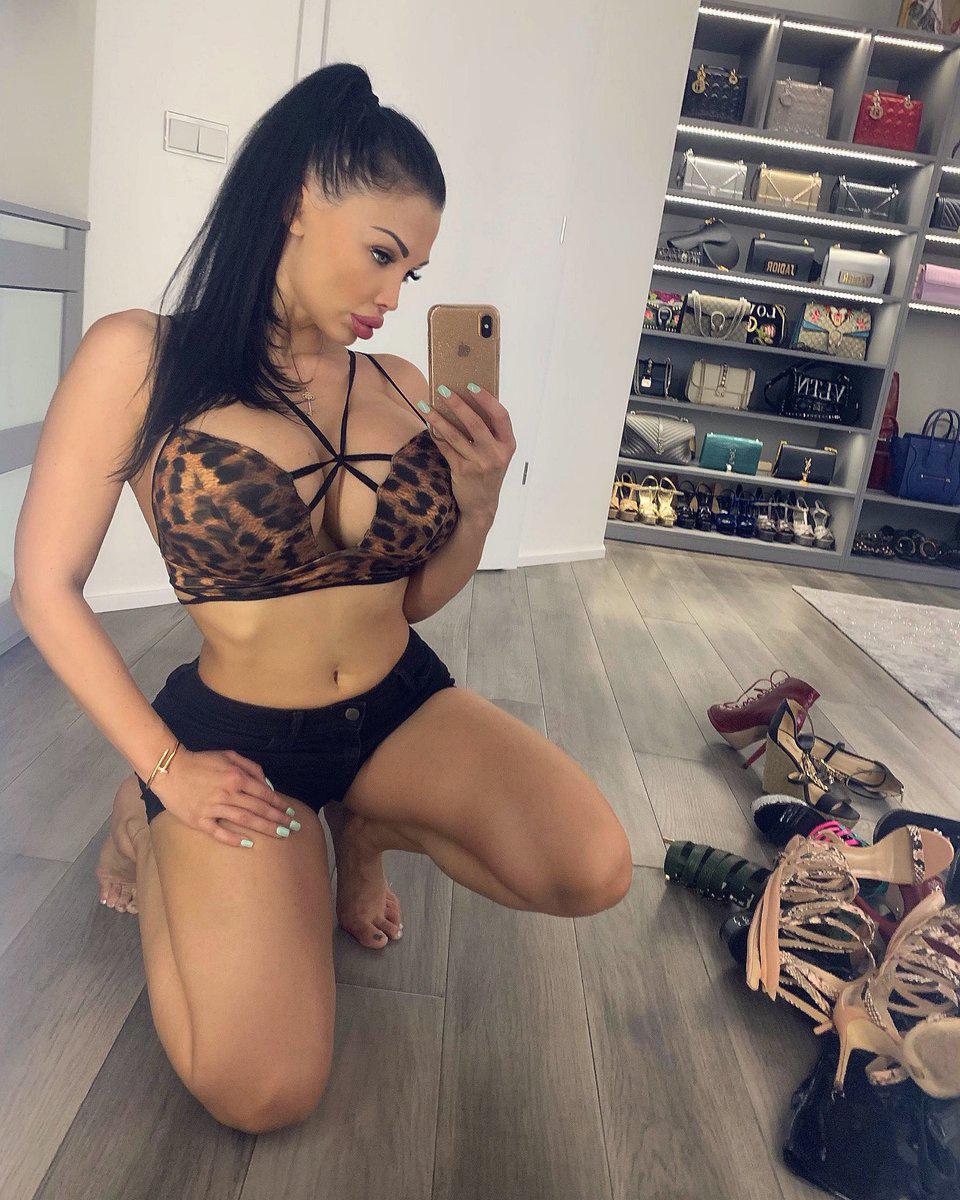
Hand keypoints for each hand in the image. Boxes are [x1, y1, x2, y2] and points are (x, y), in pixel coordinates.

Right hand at [150, 746, 296, 847]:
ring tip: (280, 835)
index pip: (263, 794)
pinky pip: (219, 832)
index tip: (290, 813)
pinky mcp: (199, 820)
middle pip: (258, 809)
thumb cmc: (201, 761)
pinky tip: (249, 844)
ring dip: (265, 828)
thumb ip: (250, 767)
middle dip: (278, 819)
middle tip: (293, 829)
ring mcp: (213, 807)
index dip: (279, 804)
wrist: (170, 770)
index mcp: (235, 777)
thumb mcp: (228, 755)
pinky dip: (234, 839)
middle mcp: (227, 792)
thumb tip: (267, 784)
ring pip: (244, 820)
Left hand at [427, 383, 515, 523]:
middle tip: (442, 390)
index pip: (501, 416)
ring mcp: (479, 464)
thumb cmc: (489, 472)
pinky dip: (435, 435)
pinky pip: (445, 449)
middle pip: (475, 423)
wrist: (482, 505)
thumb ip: (491, 432)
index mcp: (508, 445)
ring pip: (455, 435)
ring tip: (424, 406)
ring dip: (438, 418)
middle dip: (457, 404)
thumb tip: (469, 401)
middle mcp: (496, 454)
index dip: (487, 399)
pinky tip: (428, 424)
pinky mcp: (462, 472)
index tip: (471, 385)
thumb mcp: (498, 453)